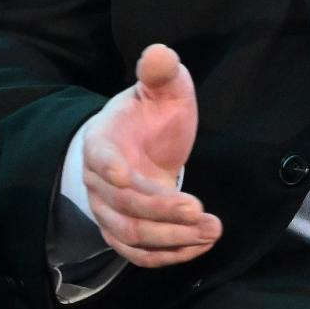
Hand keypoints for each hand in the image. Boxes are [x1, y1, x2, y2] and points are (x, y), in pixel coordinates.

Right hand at [80, 43, 222, 267]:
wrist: (139, 144)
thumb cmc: (151, 114)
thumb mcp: (162, 88)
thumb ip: (161, 72)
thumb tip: (159, 52)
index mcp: (101, 140)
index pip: (99, 155)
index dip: (109, 167)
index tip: (127, 176)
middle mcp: (98, 180)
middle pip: (124, 204)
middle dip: (163, 211)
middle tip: (202, 211)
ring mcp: (107, 210)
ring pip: (132, 234)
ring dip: (172, 238)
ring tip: (211, 230)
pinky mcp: (122, 232)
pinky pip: (138, 254)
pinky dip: (168, 256)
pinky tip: (199, 246)